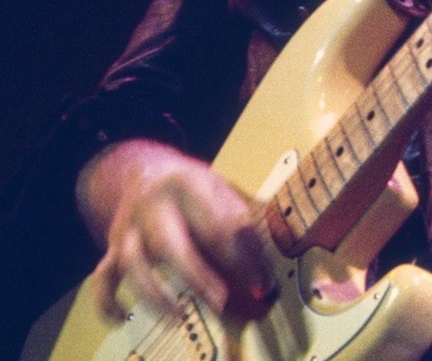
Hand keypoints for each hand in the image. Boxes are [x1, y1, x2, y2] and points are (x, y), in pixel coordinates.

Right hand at [77, 139, 274, 321]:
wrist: (145, 171)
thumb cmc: (194, 188)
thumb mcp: (223, 189)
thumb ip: (244, 220)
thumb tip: (270, 260)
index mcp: (188, 184)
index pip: (216, 224)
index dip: (241, 256)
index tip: (261, 282)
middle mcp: (152, 206)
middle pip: (168, 243)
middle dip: (195, 275)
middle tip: (221, 301)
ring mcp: (128, 228)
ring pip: (131, 263)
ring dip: (153, 294)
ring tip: (177, 317)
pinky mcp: (112, 247)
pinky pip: (102, 277)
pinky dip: (106, 301)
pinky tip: (122, 319)